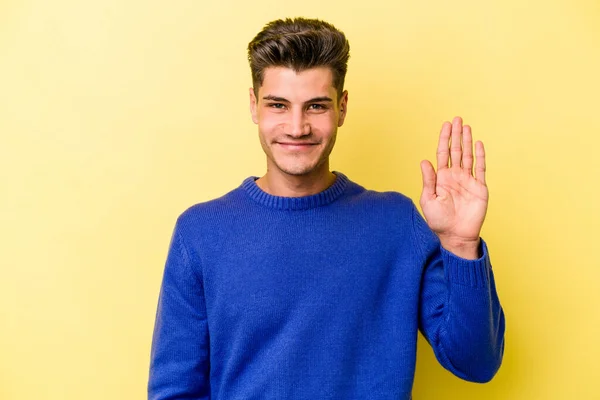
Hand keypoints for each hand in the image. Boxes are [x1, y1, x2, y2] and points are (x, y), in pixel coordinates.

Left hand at [419, 117, 487, 258]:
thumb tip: (424, 161)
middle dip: (456, 135)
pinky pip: (480, 169)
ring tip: (466, 126)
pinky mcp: (479, 188)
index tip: (445, 125)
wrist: (454, 236)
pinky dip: (480, 156)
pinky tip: (478, 144)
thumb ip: (428, 180)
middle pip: (456, 150)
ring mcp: (467, 181)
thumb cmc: (438, 221)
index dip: (444, 139)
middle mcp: (454, 176)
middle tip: (457, 119)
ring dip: (467, 141)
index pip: (443, 153)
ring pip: (468, 156)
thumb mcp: (428, 199)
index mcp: (441, 178)